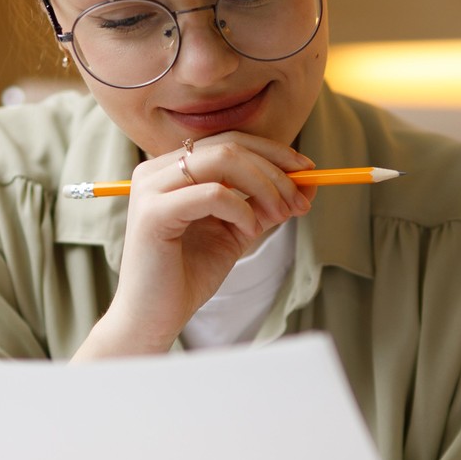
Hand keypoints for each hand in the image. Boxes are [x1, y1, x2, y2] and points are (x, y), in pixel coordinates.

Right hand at [74, 133, 316, 358]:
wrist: (153, 318)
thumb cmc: (188, 275)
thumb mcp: (237, 231)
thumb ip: (266, 204)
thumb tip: (309, 182)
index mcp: (172, 169)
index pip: (230, 141)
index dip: (273, 152)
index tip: (309, 171)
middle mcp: (156, 170)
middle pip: (230, 146)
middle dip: (275, 169)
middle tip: (300, 200)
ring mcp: (151, 188)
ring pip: (223, 161)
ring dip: (264, 186)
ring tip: (280, 215)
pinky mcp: (152, 213)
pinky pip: (213, 193)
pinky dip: (242, 209)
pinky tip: (248, 232)